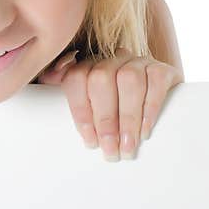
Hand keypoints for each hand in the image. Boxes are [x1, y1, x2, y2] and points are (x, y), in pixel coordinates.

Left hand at [37, 47, 183, 160]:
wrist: (163, 103)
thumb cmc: (117, 110)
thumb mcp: (92, 106)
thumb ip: (69, 98)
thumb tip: (45, 81)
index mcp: (90, 66)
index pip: (76, 78)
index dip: (80, 110)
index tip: (89, 141)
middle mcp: (113, 59)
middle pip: (101, 79)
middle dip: (104, 118)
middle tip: (109, 150)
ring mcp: (139, 62)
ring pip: (129, 80)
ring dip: (126, 118)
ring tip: (128, 147)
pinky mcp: (163, 70)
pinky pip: (156, 82)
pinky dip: (149, 108)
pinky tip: (146, 130)